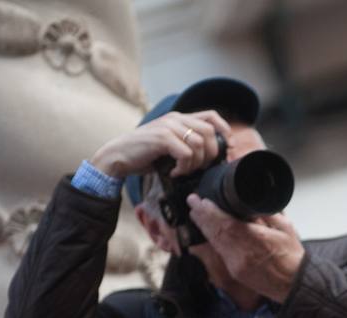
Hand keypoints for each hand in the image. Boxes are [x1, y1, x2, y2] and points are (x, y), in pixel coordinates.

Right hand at [89, 110, 231, 179]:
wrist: (118, 157)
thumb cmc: (145, 155)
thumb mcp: (170, 146)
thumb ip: (187, 144)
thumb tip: (211, 158)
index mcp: (179, 118)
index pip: (211, 116)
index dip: (224, 130)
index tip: (229, 147)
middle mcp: (175, 119)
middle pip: (209, 132)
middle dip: (211, 154)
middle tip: (201, 167)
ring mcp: (168, 127)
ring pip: (199, 144)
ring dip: (196, 163)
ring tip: (184, 171)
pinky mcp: (162, 138)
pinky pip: (186, 153)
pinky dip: (184, 166)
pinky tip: (175, 172)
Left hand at [186, 195, 305, 299]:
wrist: (295, 284)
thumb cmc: (292, 258)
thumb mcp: (285, 228)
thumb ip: (267, 215)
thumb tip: (251, 205)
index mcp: (256, 240)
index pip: (225, 223)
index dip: (209, 212)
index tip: (201, 201)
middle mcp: (242, 254)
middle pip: (215, 232)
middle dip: (202, 216)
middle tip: (193, 203)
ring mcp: (236, 264)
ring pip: (214, 242)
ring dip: (204, 227)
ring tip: (196, 214)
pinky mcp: (235, 271)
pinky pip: (219, 252)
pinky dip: (212, 240)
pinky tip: (209, 232)